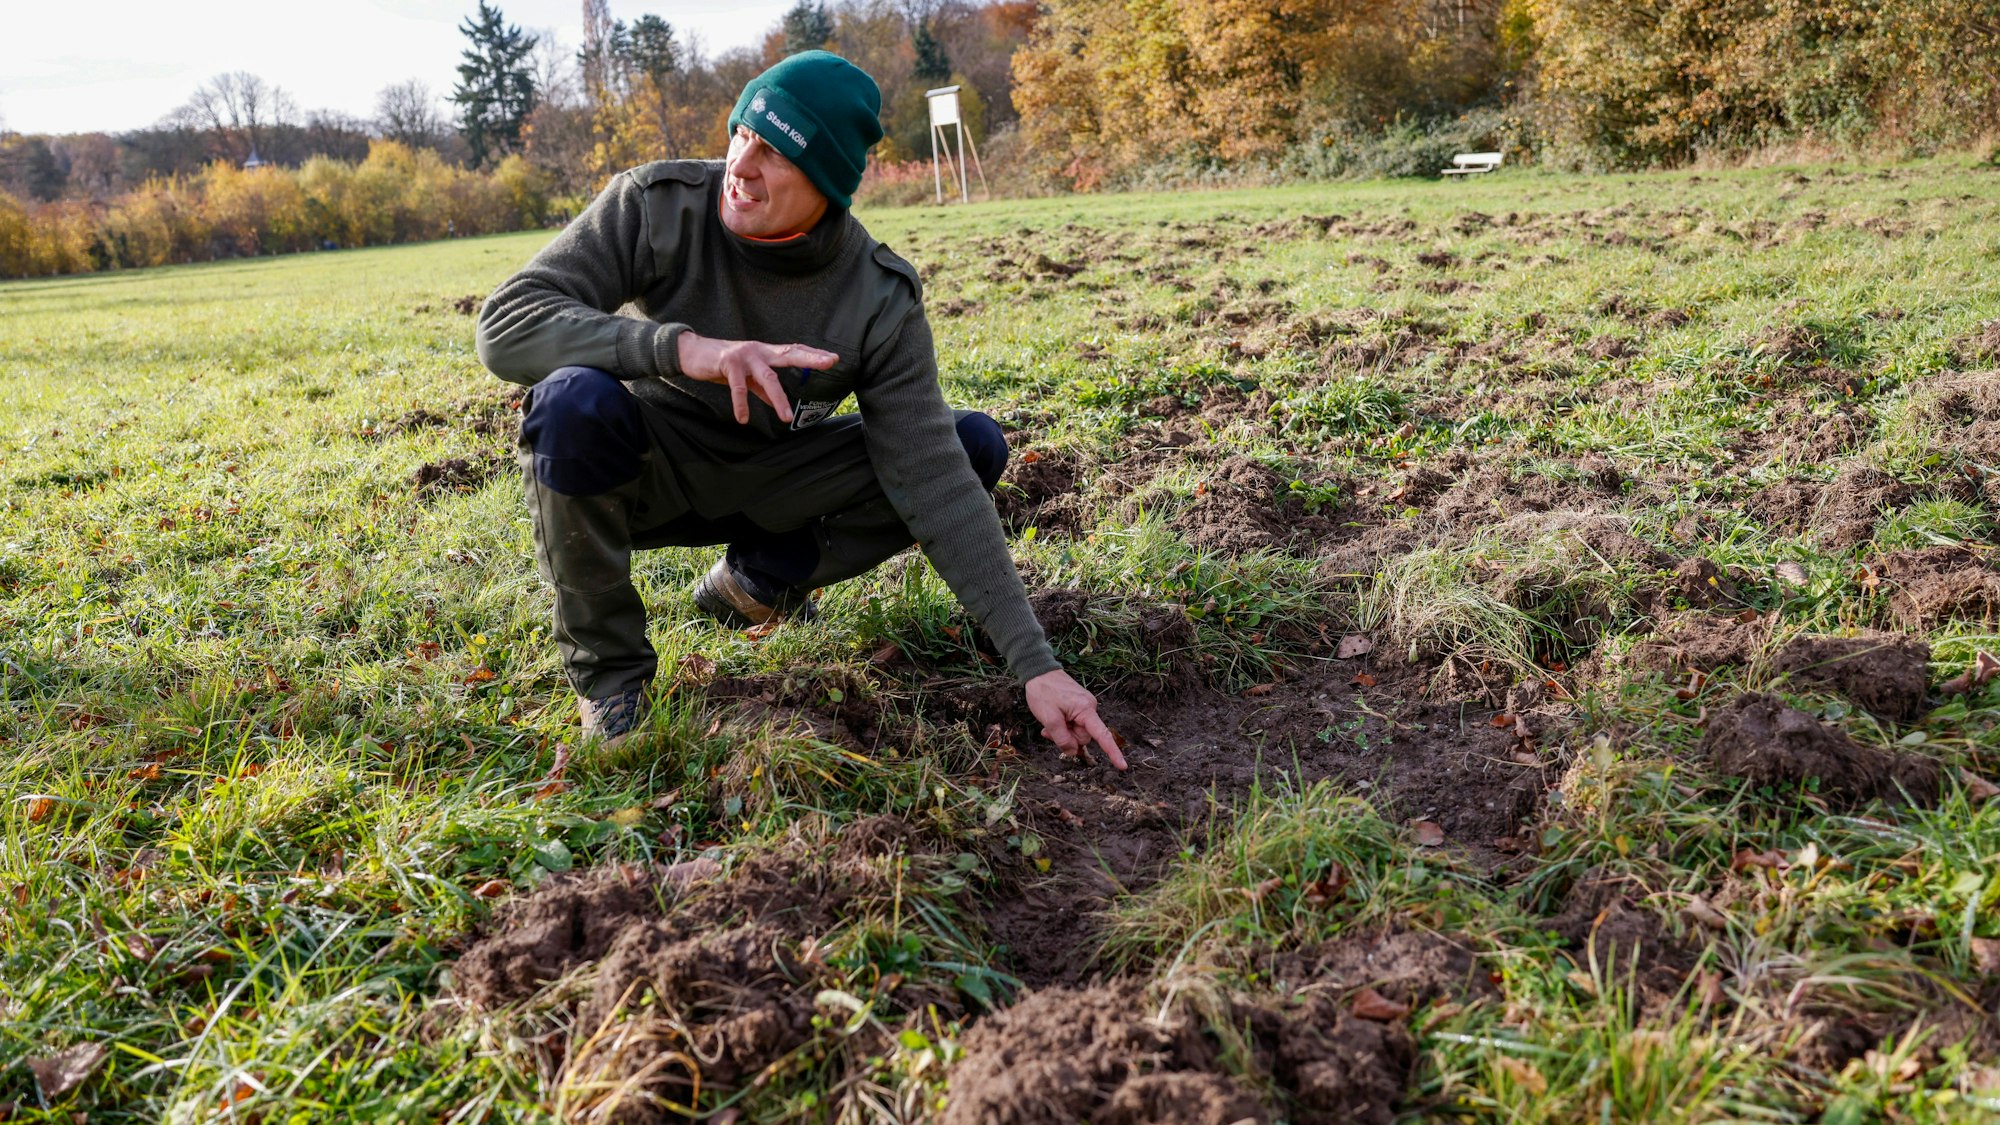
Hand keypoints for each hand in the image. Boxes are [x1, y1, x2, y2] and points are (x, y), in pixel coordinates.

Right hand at [676, 330, 838, 424]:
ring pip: (767, 378)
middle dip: (809, 359)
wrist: (693, 353)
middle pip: (789, 354)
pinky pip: (739, 387)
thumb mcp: (747, 376)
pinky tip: (743, 418)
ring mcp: (745, 355)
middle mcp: (760, 351)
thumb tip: (777, 403)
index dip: (812, 355)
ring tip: (786, 418)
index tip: (832, 359)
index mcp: (767, 353)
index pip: (794, 351)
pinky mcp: (729, 363)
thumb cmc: (723, 364)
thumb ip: (762, 389)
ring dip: (778, 399)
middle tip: (828, 363)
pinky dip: (741, 404)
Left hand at [1024, 669, 1126, 770]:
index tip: (1123, 766)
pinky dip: (1063, 726)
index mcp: (1086, 709)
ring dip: (1063, 732)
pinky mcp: (1079, 706)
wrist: (1039, 671)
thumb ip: (1062, 738)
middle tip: (1049, 731)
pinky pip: (1074, 724)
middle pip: (1084, 737)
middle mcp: (1090, 707)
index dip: (1112, 752)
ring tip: (1048, 724)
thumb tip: (1073, 752)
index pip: (1102, 735)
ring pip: (1077, 732)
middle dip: (1067, 738)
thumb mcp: (1049, 719)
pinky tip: (1052, 720)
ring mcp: (1085, 706)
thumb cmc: (1043, 692)